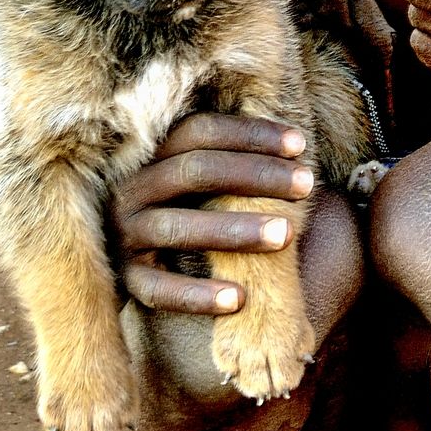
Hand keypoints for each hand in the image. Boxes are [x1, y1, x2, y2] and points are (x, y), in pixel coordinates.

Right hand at [108, 113, 313, 315]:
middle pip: (194, 171)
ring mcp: (123, 235)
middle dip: (256, 175)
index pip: (199, 131)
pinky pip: (158, 290)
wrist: (125, 271)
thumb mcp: (198, 185)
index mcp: (151, 158)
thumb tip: (296, 142)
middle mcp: (131, 191)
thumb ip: (229, 163)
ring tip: (288, 235)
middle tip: (307, 185)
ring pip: (176, 227)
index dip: (250, 134)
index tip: (300, 145)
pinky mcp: (124, 280)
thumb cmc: (188, 217)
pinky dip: (197, 295)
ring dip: (235, 230)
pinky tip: (240, 299)